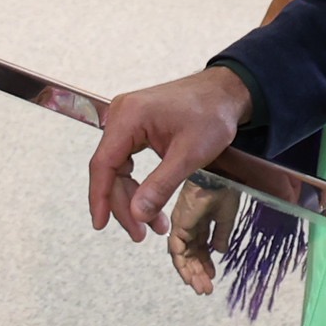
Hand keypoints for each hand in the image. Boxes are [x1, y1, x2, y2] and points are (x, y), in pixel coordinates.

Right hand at [84, 68, 248, 242]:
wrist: (226, 93)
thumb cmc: (212, 113)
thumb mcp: (189, 154)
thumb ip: (160, 185)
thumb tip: (136, 214)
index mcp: (129, 117)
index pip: (103, 164)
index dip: (100, 197)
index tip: (100, 224)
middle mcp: (121, 116)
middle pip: (110, 170)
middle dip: (124, 205)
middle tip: (141, 233)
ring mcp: (126, 120)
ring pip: (118, 169)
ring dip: (132, 198)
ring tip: (154, 224)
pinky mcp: (135, 127)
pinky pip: (127, 161)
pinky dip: (139, 184)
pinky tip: (149, 202)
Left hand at [166, 176, 241, 295]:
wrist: (221, 172)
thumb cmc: (225, 186)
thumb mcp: (226, 215)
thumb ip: (222, 233)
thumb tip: (220, 251)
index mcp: (197, 221)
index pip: (198, 247)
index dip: (204, 264)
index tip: (212, 278)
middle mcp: (186, 224)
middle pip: (190, 254)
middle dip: (198, 273)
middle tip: (205, 289)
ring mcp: (181, 224)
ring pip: (182, 255)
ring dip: (191, 273)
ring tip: (201, 288)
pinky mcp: (179, 223)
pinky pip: (176, 249)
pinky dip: (182, 265)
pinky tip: (190, 277)